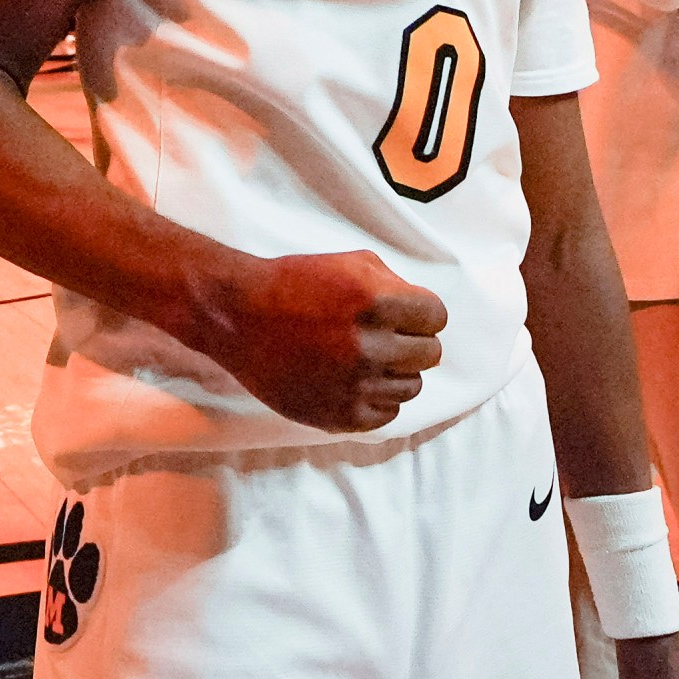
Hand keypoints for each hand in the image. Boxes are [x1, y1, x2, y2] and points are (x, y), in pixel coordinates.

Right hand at [220, 250, 445, 432]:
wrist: (241, 317)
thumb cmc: (296, 284)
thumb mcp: (352, 262)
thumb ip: (396, 285)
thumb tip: (423, 313)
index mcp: (379, 303)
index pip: (437, 318)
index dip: (422, 314)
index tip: (406, 316)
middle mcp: (372, 347)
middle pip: (430, 354)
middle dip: (412, 342)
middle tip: (385, 337)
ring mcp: (356, 385)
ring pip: (411, 386)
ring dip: (396, 372)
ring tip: (366, 360)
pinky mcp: (340, 415)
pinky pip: (387, 414)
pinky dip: (377, 399)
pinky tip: (355, 382)